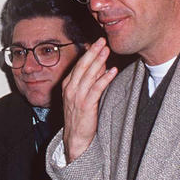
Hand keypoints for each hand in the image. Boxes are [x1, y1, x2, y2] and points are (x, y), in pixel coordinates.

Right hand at [61, 37, 117, 162]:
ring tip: (107, 50)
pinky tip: (112, 71)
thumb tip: (98, 65)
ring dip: (98, 61)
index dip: (88, 53)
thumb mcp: (80, 96)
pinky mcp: (85, 106)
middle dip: (93, 52)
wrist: (75, 138)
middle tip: (102, 40)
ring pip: (88, 75)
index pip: (78, 65)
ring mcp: (76, 97)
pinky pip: (95, 89)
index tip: (96, 42)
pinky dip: (104, 79)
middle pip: (82, 66)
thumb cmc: (79, 117)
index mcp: (67, 86)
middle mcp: (70, 89)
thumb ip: (87, 81)